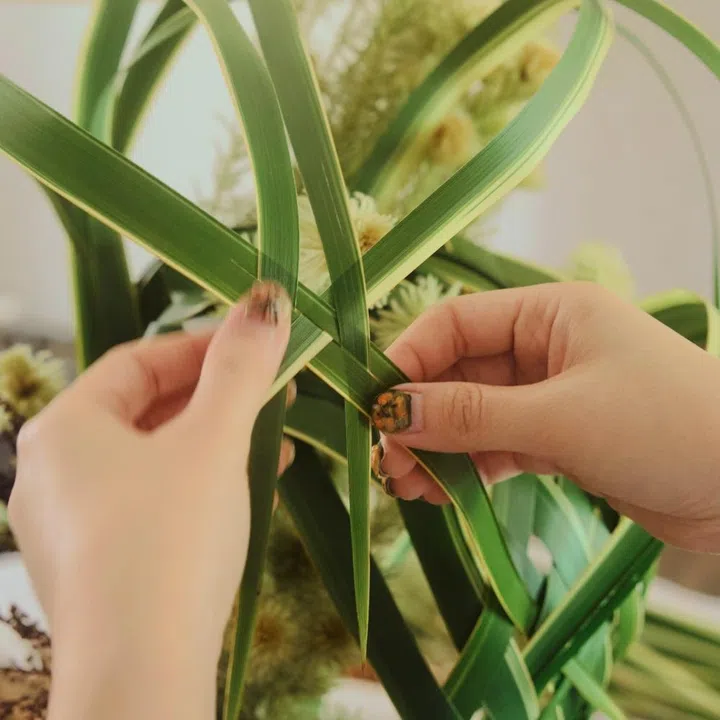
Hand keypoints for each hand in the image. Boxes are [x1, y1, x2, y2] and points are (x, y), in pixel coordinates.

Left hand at [8, 281, 291, 719]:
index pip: (138, 361)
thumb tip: (268, 301)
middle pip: (144, 409)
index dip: (202, 346)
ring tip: (270, 441)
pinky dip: (196, 485)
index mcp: (66, 428)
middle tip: (269, 392)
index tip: (256, 345)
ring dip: (213, 442)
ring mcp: (69, 522)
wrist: (143, 673)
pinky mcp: (94, 564)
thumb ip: (241, 368)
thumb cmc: (170, 537)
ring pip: (152, 458)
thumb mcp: (214, 441)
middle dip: (214, 397)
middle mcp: (53, 470)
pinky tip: (245, 490)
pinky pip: (149, 501)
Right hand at [371, 282, 719, 551]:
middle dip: (420, 414)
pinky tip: (441, 493)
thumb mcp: (561, 418)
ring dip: (438, 447)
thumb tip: (393, 412)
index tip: (374, 403)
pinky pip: (496, 446)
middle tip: (387, 457)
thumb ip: (472, 415)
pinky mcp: (558, 439)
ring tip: (405, 485)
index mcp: (550, 313)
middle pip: (459, 372)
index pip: (457, 323)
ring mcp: (550, 395)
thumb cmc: (666, 428)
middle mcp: (546, 347)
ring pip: (473, 414)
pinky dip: (468, 468)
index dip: (410, 359)